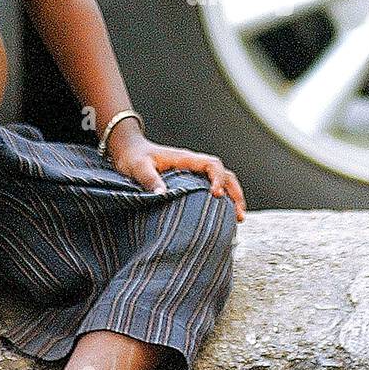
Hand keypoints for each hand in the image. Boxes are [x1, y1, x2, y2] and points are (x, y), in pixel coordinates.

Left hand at [106, 131, 245, 221]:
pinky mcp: (190, 183)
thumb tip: (162, 195)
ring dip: (233, 198)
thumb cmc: (133, 158)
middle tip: (240, 215)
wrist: (128, 150)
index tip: (216, 195)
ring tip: (239, 219)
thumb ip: (149, 179)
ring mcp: (193, 174)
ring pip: (222, 182)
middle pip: (225, 174)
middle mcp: (193, 165)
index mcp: (185, 159)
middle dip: (236, 193)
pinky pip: (211, 189)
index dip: (218, 178)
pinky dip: (222, 201)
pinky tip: (223, 217)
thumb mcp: (138, 167)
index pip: (212, 164)